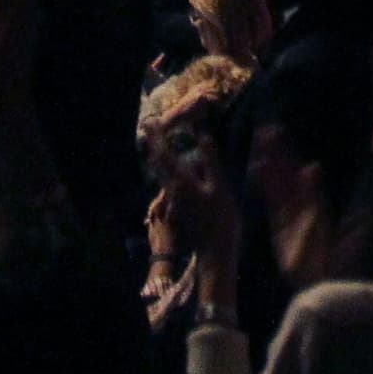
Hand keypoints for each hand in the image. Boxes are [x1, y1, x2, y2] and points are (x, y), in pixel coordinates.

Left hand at [161, 137, 244, 318]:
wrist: (215, 251)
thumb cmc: (221, 218)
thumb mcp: (219, 186)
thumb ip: (210, 160)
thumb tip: (202, 135)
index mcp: (180, 181)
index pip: (164, 154)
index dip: (157, 137)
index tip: (151, 122)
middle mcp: (171, 190)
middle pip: (159, 163)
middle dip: (155, 144)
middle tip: (152, 128)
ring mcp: (173, 201)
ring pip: (163, 174)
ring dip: (161, 157)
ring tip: (162, 143)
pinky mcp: (178, 208)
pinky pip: (169, 183)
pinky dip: (170, 170)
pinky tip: (177, 169)